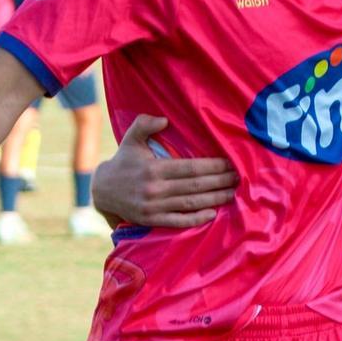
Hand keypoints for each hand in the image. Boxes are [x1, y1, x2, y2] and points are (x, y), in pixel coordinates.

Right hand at [92, 114, 237, 228]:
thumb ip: (145, 124)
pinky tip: (212, 213)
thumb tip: (164, 120)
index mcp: (154, 168)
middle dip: (219, 181)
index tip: (229, 163)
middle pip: (195, 186)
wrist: (102, 191)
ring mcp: (154, 207)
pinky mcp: (152, 220)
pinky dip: (196, 218)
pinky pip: (178, 220)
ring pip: (190, 203)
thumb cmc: (123, 162)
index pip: (190, 168)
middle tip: (238, 177)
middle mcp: (155, 189)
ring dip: (214, 199)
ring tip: (232, 193)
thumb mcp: (130, 139)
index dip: (212, 166)